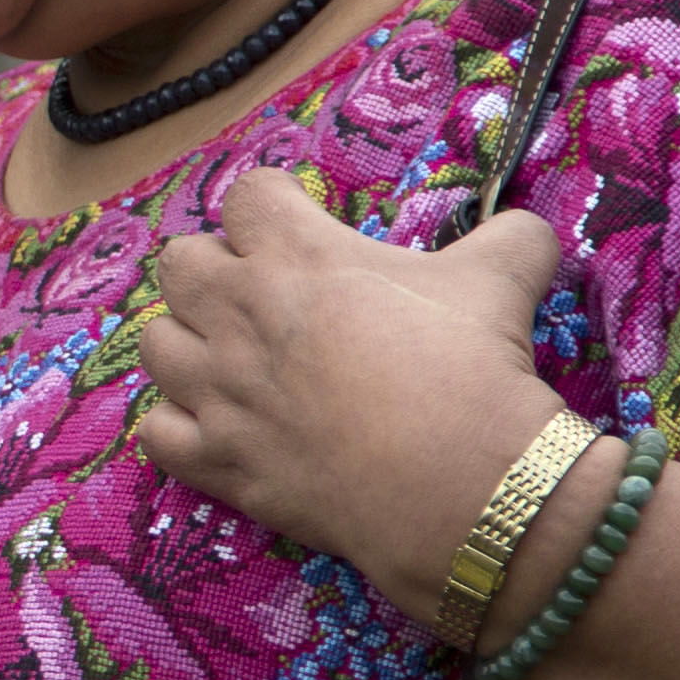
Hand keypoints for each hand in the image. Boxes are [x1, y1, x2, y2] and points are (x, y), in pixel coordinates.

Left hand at [131, 170, 566, 607]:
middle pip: (179, 262)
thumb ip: (509, 235)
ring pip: (154, 343)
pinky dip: (178, 428)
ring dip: (187, 344)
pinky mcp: (214, 461)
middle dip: (214, 268)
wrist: (460, 484)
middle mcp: (239, 313)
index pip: (248, 194)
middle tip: (261, 295)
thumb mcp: (504, 275)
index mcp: (296, 254)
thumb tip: (524, 230)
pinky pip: (154, 432)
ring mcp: (217, 390)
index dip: (276, 206)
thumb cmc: (473, 366)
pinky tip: (216, 428)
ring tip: (230, 358)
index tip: (301, 228)